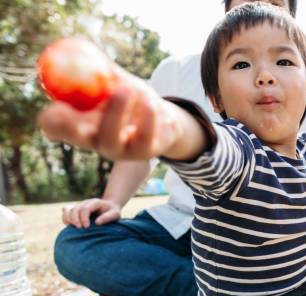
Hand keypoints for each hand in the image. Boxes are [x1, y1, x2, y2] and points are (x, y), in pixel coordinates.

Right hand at [37, 64, 184, 161]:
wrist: (166, 120)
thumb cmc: (133, 99)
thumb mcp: (114, 82)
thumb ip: (97, 67)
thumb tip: (76, 45)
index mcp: (81, 123)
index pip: (54, 127)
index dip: (51, 118)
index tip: (56, 104)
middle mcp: (96, 140)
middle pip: (75, 136)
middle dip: (71, 123)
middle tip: (77, 102)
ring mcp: (119, 149)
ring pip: (110, 136)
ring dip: (116, 110)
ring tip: (127, 87)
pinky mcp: (143, 151)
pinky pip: (143, 136)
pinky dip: (147, 115)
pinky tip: (151, 102)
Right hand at [62, 198, 120, 227]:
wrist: (109, 208)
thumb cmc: (112, 212)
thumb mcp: (115, 214)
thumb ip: (108, 217)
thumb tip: (97, 222)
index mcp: (95, 203)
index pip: (85, 209)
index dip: (84, 218)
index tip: (87, 227)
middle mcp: (85, 203)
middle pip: (75, 209)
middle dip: (76, 220)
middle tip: (81, 229)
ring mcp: (79, 206)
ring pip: (68, 210)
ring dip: (69, 220)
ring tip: (75, 228)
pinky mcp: (75, 211)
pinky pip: (65, 213)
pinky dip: (65, 219)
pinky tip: (70, 226)